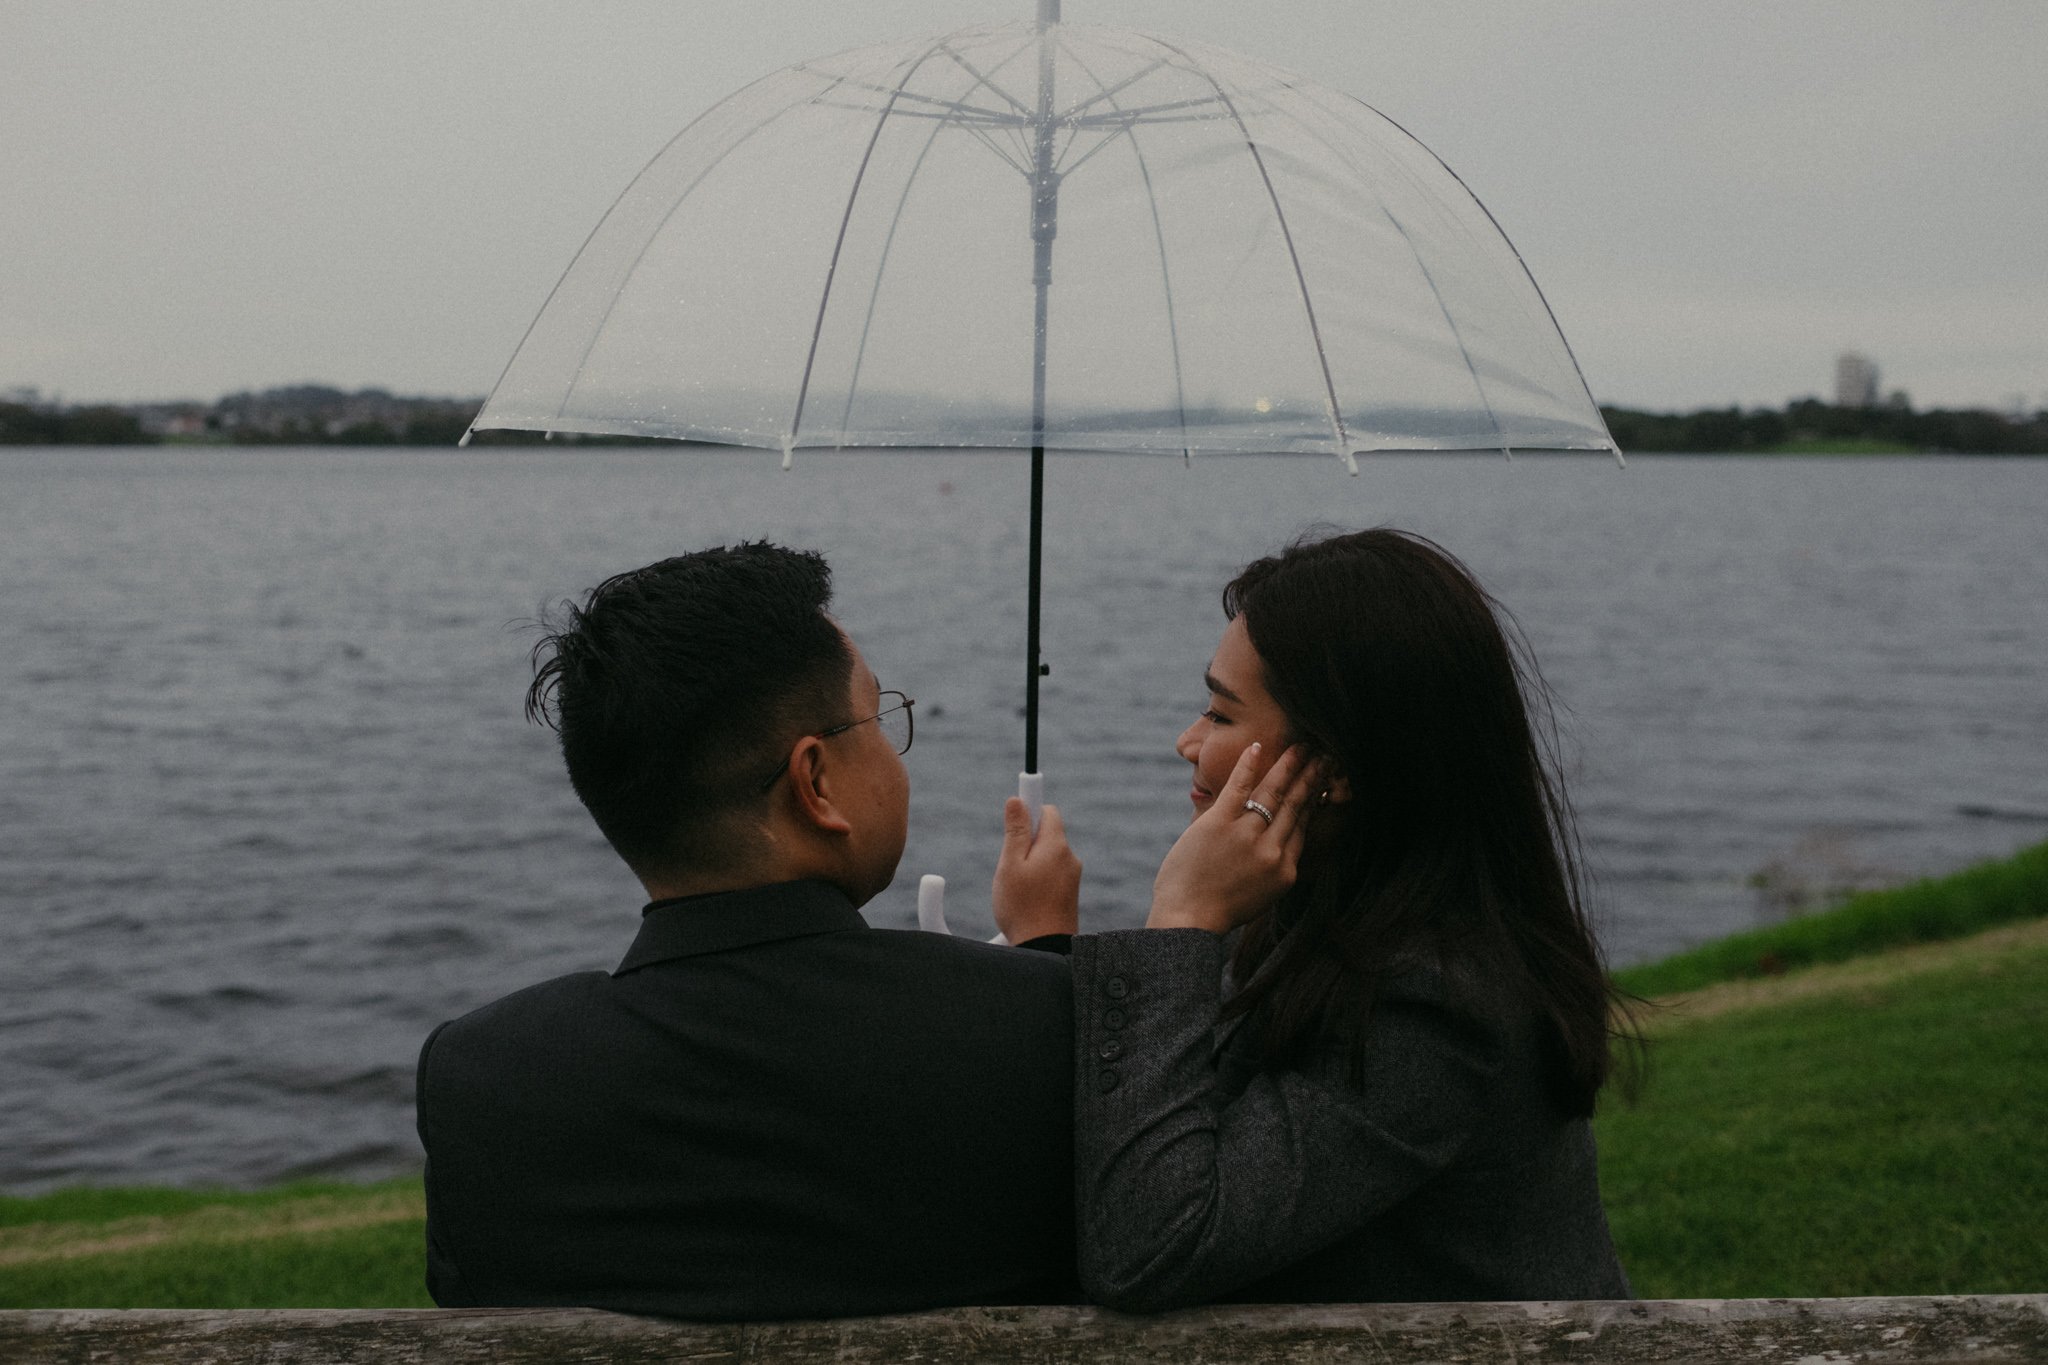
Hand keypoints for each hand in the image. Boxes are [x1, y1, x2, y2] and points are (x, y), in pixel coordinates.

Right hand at [992, 798, 1081, 942]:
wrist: (1045, 949)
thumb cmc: (1022, 907)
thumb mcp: (1010, 865)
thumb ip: (1014, 831)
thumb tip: (1017, 800)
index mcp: (1056, 846)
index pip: (1048, 811)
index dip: (1029, 809)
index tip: (1015, 817)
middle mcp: (1070, 858)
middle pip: (1046, 834)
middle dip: (1025, 841)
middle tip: (1009, 864)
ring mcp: (1072, 877)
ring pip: (1047, 856)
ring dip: (1030, 863)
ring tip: (1017, 888)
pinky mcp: (1070, 894)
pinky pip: (1051, 874)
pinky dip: (1038, 879)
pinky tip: (1027, 899)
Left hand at [1148, 743, 1321, 933]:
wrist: (1188, 920)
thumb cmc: (1218, 910)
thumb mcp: (1261, 894)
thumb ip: (1272, 866)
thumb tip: (1278, 841)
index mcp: (1284, 869)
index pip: (1301, 825)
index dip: (1313, 801)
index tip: (1321, 782)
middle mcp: (1271, 850)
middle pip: (1295, 805)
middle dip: (1311, 777)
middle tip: (1324, 755)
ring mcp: (1246, 835)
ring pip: (1273, 793)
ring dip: (1289, 766)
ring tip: (1301, 748)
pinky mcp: (1219, 824)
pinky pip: (1238, 788)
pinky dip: (1248, 766)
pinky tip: (1257, 747)